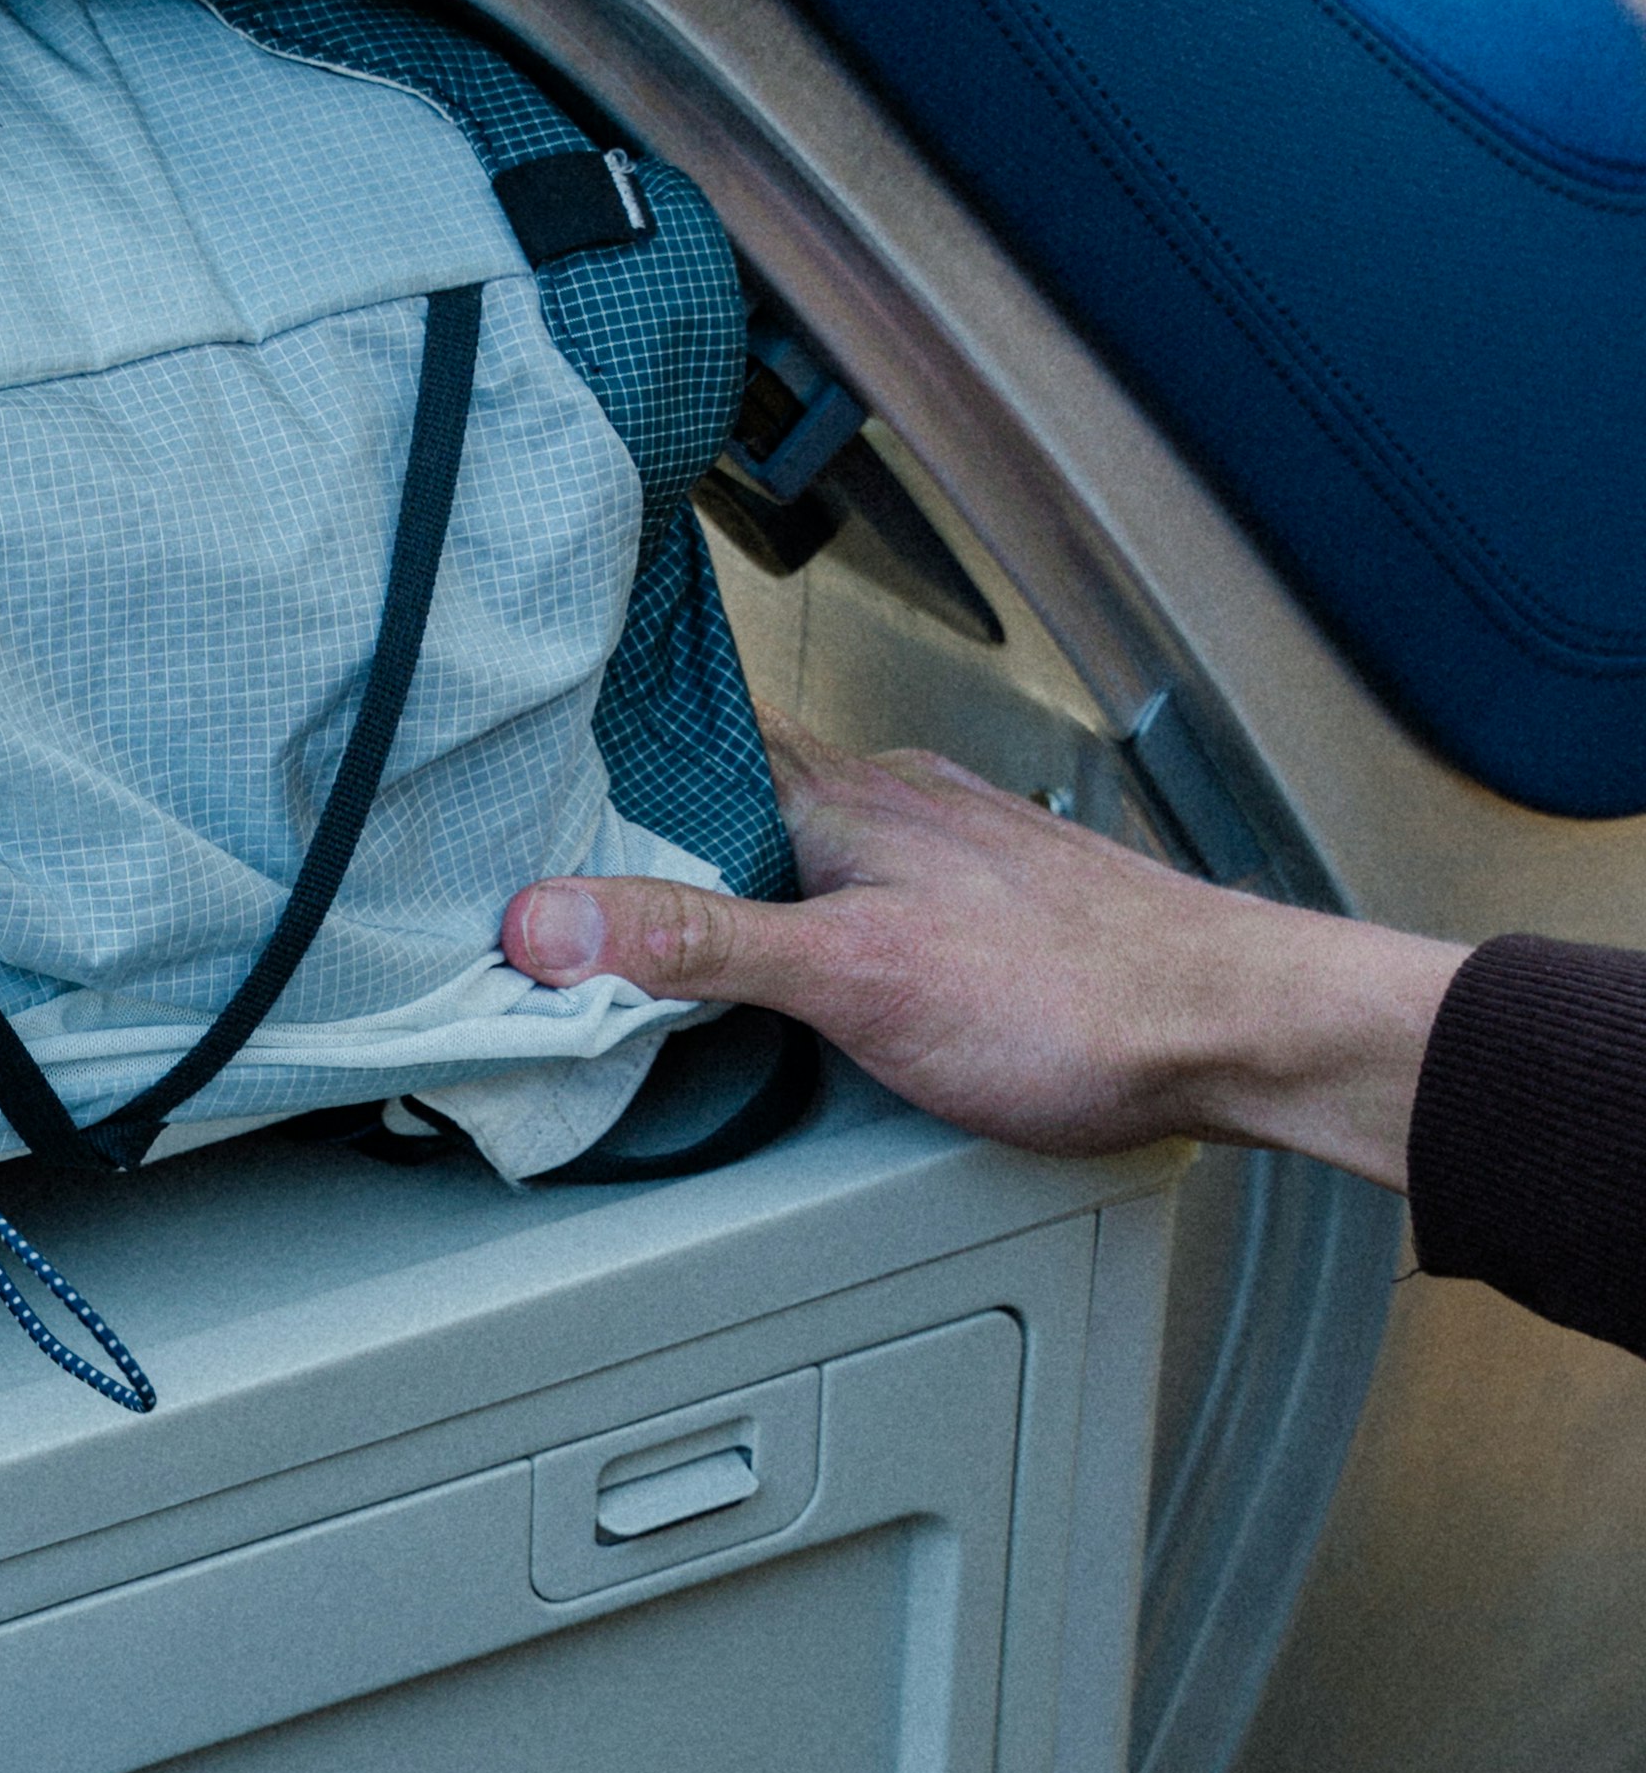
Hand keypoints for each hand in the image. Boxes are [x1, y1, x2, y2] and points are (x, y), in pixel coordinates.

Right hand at [503, 727, 1463, 1188]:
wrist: (1239, 1030)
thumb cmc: (1077, 1002)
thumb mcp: (851, 980)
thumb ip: (700, 944)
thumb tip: (550, 916)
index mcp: (846, 805)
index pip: (699, 743)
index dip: (615, 745)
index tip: (533, 748)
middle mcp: (899, 807)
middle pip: (745, 787)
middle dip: (661, 805)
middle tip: (569, 827)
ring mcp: (955, 849)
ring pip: (811, 828)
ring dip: (739, 851)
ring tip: (666, 885)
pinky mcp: (997, 903)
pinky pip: (872, 874)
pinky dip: (814, 893)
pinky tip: (812, 936)